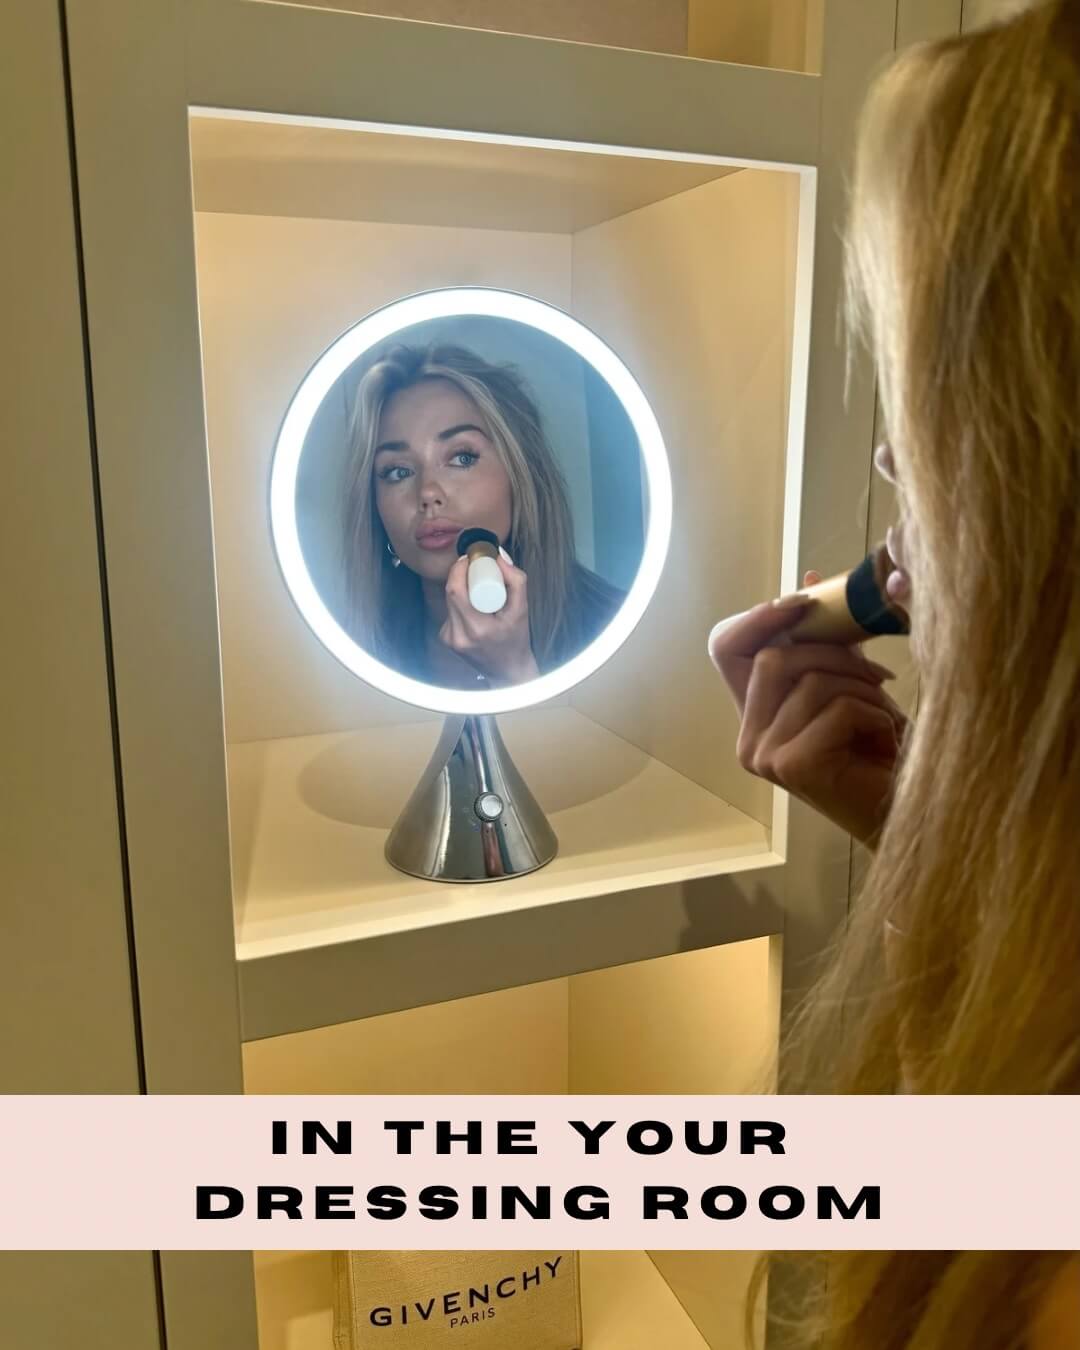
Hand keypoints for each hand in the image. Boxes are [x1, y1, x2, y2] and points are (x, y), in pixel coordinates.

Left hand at [440, 551, 539, 685]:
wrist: (508, 671)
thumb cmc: (516, 640)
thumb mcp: (523, 610)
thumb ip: (515, 581)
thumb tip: (499, 557)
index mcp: (476, 628)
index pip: (456, 590)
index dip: (459, 570)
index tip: (472, 558)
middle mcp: (458, 635)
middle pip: (450, 592)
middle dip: (461, 575)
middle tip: (476, 568)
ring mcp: (449, 638)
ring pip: (449, 600)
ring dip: (462, 590)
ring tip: (481, 593)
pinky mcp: (445, 638)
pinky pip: (450, 611)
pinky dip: (461, 605)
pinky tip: (476, 611)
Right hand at [708, 572, 907, 844]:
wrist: (904, 810)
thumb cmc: (880, 750)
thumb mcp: (848, 682)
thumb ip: (826, 639)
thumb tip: (812, 579)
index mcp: (752, 715)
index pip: (725, 646)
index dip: (759, 618)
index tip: (805, 603)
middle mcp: (747, 738)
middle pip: (774, 657)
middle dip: (836, 654)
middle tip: (880, 676)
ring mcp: (763, 756)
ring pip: (809, 680)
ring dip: (862, 688)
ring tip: (886, 713)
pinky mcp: (790, 766)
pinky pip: (834, 708)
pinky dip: (873, 713)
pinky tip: (887, 737)